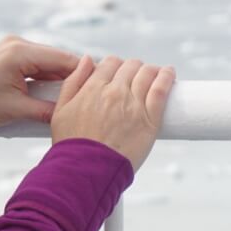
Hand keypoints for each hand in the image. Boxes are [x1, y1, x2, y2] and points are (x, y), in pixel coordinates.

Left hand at [0, 36, 80, 129]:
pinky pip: (38, 65)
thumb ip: (47, 111)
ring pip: (49, 63)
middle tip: (86, 96)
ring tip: (70, 98)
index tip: (100, 85)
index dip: (84, 72)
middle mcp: (17, 44)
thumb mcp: (15, 110)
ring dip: (59, 79)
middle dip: (72, 78)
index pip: (63, 58)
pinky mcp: (11, 55)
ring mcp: (14, 47)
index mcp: (18, 52)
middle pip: (58, 59)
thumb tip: (71, 114)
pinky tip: (53, 94)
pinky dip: (47, 79)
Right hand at [50, 55, 174, 170]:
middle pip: (130, 66)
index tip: (118, 73)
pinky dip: (167, 77)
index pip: (109, 63)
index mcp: (93, 88)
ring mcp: (133, 104)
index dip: (114, 66)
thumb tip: (86, 59)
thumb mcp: (60, 111)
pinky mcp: (150, 118)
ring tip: (155, 74)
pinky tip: (169, 73)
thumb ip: (73, 82)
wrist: (86, 171)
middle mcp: (114, 91)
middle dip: (132, 68)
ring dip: (151, 71)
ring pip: (147, 74)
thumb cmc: (71, 145)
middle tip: (135, 77)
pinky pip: (161, 89)